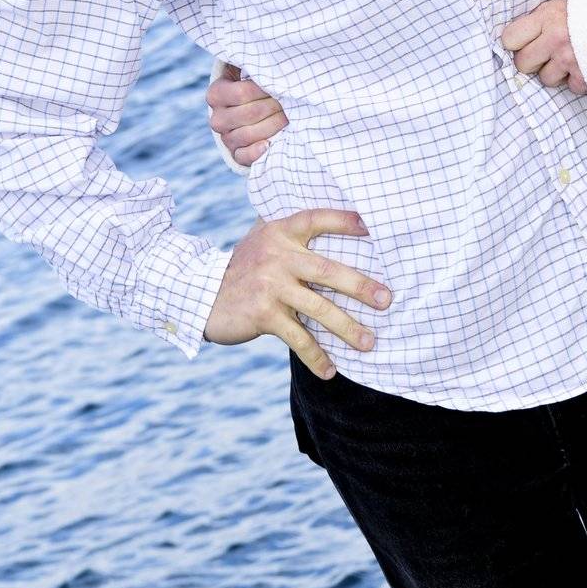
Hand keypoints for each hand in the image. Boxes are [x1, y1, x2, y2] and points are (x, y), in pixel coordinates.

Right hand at [203, 210, 392, 378]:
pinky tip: (331, 370)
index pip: (317, 218)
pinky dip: (315, 356)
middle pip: (327, 270)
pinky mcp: (263, 314)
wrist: (200, 293)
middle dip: (359, 286)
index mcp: (280, 231)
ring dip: (347, 328)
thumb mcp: (261, 237)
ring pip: (318, 308)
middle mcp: (277, 255)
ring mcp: (270, 286)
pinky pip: (297, 338)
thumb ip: (290, 228)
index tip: (371, 226)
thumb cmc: (243, 265)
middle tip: (386, 300)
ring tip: (369, 342)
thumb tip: (333, 217)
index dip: (344, 221)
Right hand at [208, 62, 287, 165]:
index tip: (283, 85)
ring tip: (289, 117)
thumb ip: (257, 69)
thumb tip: (277, 68)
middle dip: (275, 107)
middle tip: (292, 101)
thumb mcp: (251, 72)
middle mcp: (216, 118)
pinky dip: (257, 152)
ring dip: (274, 126)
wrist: (251, 108)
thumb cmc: (256, 85)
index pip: (242, 93)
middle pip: (249, 113)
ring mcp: (225, 138)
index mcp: (216, 94)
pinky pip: (244, 156)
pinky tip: (270, 144)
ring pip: (248, 135)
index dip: (265, 90)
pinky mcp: (235, 154)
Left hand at [502, 0, 586, 95]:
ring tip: (570, 59)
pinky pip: (571, 88)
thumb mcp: (565, 3)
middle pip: (523, 64)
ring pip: (546, 79)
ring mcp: (570, 59)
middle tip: (546, 54)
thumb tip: (522, 34)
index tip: (524, 43)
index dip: (515, 43)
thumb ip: (543, 18)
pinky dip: (579, 81)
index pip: (509, 38)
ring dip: (556, 73)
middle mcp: (554, 39)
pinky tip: (586, 66)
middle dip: (533, 61)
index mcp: (546, 17)